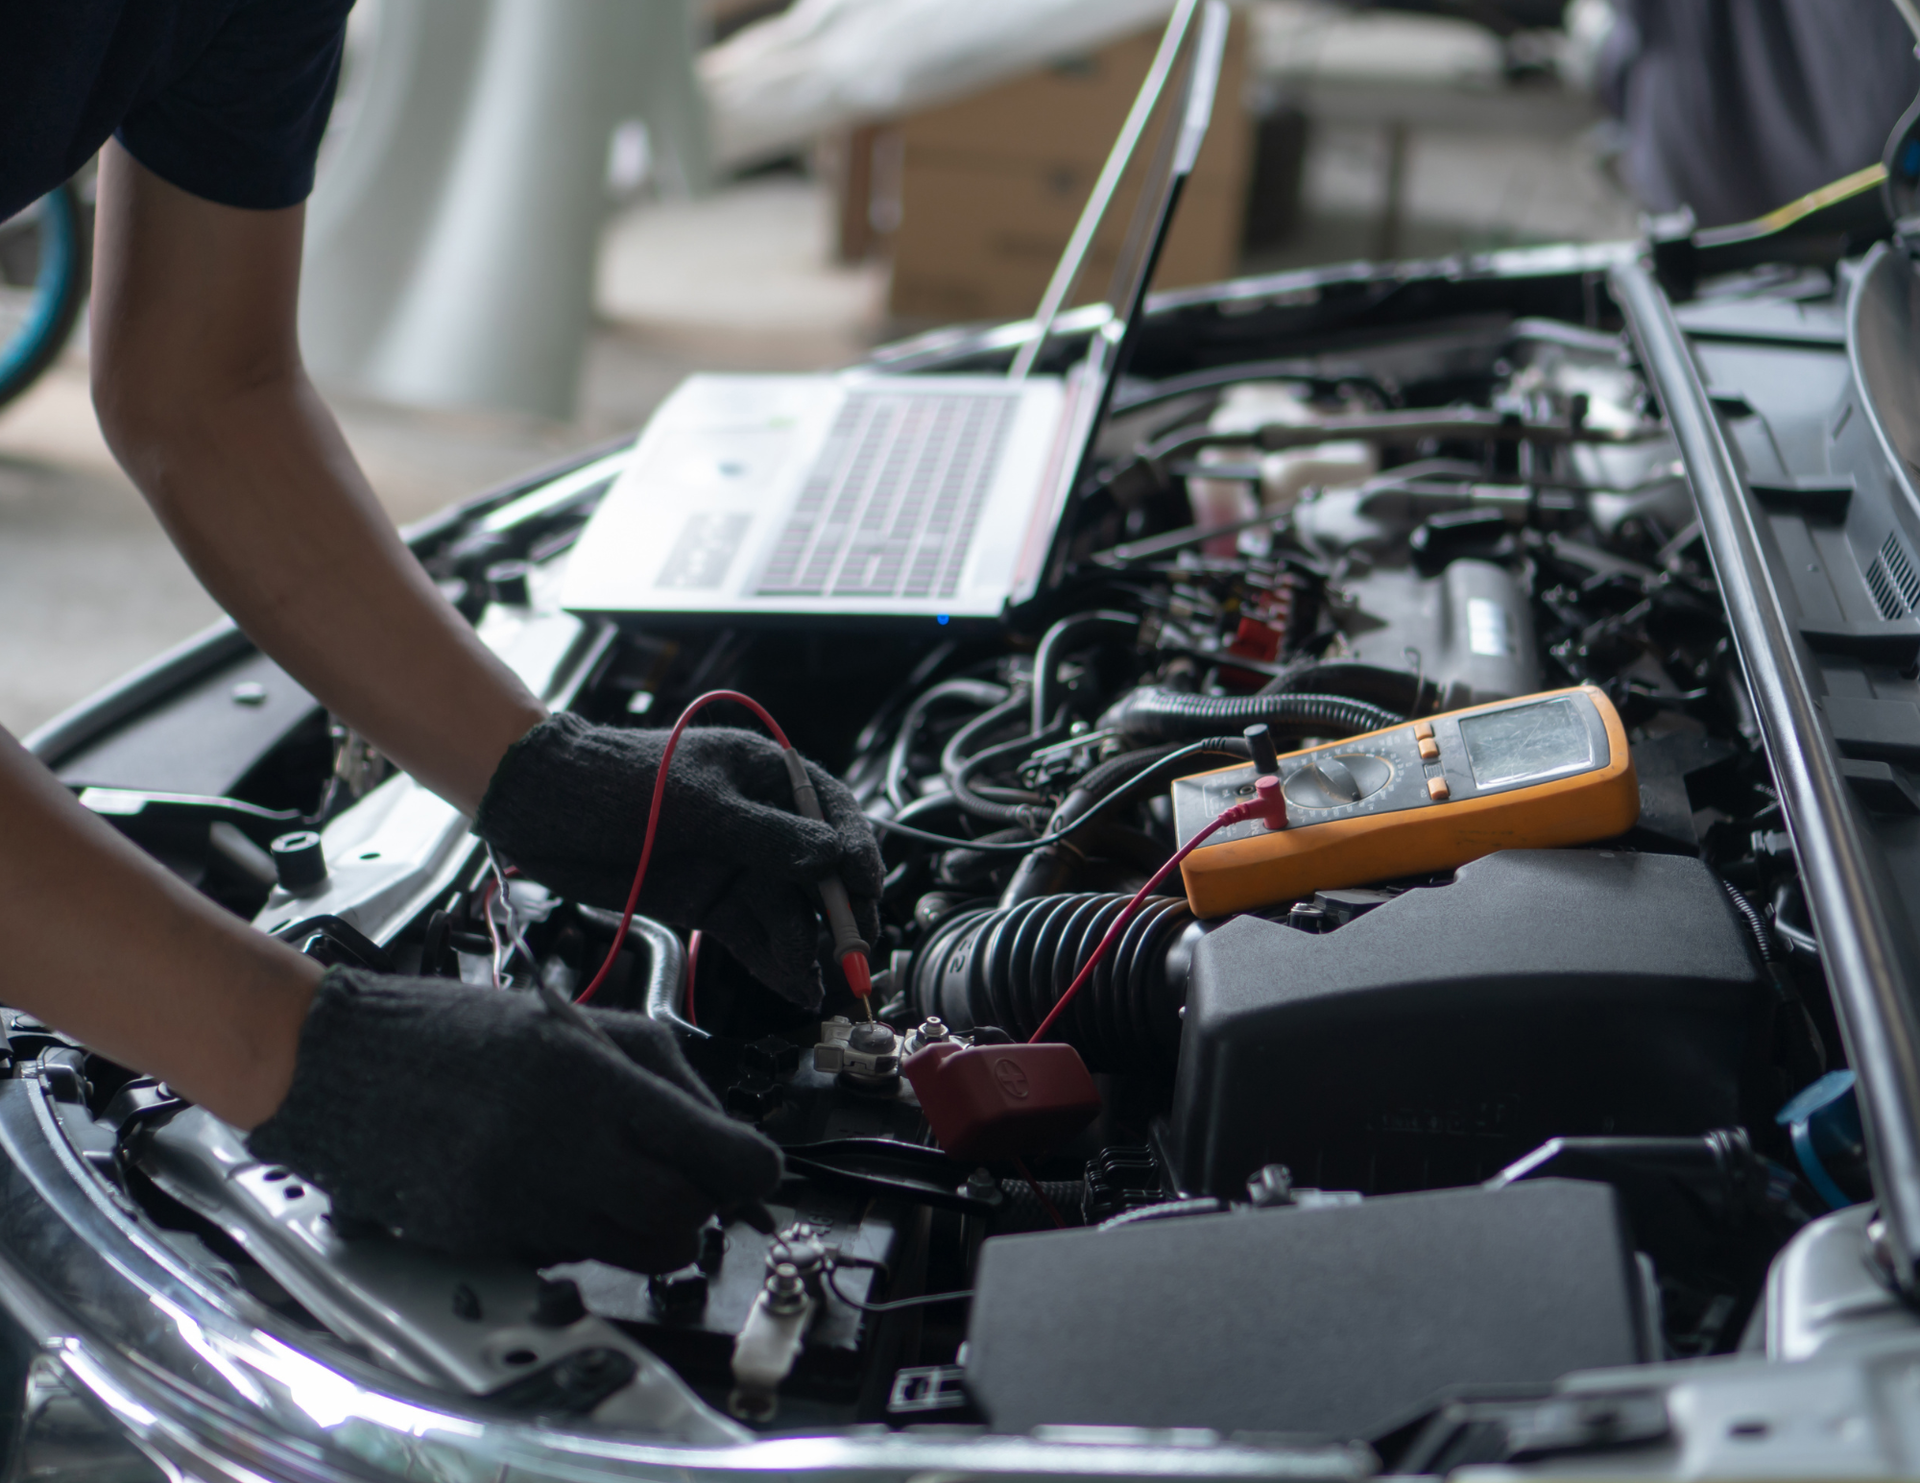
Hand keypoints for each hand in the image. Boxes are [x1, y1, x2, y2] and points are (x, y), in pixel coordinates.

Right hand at [245, 969, 781, 1271]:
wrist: (347, 1065)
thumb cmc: (465, 1035)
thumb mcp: (582, 1025)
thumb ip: (668, 1080)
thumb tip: (731, 1141)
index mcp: (593, 1079)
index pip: (717, 1153)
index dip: (754, 1171)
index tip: (759, 1171)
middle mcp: (560, 1145)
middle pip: (685, 1216)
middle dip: (702, 1205)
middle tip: (690, 1179)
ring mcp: (520, 1201)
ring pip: (638, 1251)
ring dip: (653, 1227)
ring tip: (624, 1183)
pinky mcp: (486, 1241)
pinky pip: (575, 1257)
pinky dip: (590, 1234)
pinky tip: (560, 1191)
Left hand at [474, 714, 882, 1006]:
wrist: (537, 807)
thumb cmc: (614, 780)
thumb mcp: (696, 804)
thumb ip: (765, 836)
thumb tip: (832, 858)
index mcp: (765, 776)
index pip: (831, 812)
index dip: (855, 851)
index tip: (867, 889)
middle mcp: (760, 823)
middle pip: (818, 871)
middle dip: (839, 913)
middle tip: (853, 955)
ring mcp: (734, 865)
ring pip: (787, 911)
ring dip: (807, 947)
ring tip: (817, 984)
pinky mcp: (708, 903)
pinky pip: (753, 935)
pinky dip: (774, 962)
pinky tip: (794, 986)